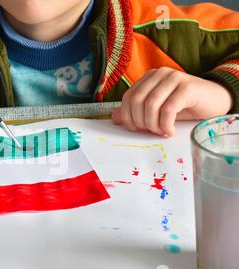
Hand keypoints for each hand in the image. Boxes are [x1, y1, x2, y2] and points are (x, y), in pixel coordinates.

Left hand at [112, 67, 232, 136]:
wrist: (214, 100)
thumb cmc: (184, 105)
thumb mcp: (157, 109)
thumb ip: (136, 111)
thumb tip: (115, 118)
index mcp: (149, 77)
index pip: (128, 97)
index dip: (128, 116)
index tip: (136, 129)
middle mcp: (160, 74)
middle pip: (137, 100)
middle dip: (140, 121)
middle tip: (149, 132)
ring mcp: (174, 78)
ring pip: (151, 105)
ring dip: (153, 124)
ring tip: (161, 132)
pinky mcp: (187, 87)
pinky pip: (168, 109)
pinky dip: (165, 124)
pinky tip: (169, 131)